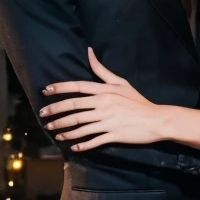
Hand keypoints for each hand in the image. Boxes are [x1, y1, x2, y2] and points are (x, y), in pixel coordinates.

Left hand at [39, 48, 166, 151]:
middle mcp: (103, 105)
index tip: (46, 91)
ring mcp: (107, 121)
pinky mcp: (112, 135)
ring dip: (64, 130)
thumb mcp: (121, 83)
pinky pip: (93, 141)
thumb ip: (102, 70)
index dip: (60, 88)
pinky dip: (82, 144)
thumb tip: (88, 51)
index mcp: (105, 91)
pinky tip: (73, 147)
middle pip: (74, 107)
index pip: (78, 87)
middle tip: (43, 116)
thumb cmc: (138, 101)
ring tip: (54, 133)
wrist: (156, 120)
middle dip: (56, 112)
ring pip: (80, 125)